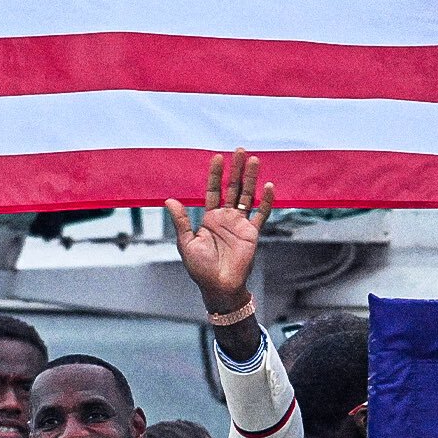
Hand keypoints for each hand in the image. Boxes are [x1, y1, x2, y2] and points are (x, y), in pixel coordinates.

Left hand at [165, 149, 273, 313]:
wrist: (219, 287)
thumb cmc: (200, 268)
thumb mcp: (186, 243)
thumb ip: (181, 221)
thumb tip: (169, 200)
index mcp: (209, 218)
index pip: (213, 191)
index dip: (215, 174)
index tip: (217, 157)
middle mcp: (225, 218)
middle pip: (232, 188)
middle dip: (235, 170)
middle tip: (239, 151)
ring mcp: (240, 224)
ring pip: (246, 196)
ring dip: (250, 179)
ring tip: (253, 160)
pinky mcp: (252, 233)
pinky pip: (260, 214)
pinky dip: (265, 201)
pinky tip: (268, 187)